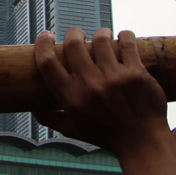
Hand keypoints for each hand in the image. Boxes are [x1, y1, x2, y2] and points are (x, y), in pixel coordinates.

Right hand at [31, 28, 175, 174]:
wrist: (142, 142)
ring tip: (102, 35)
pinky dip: (124, 35)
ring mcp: (114, 78)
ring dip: (100, 33)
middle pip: (74, 44)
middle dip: (74, 33)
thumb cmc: (106, 135)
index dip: (43, 45)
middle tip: (78, 34)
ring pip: (101, 40)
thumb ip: (51, 119)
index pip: (48, 64)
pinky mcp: (136, 73)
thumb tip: (33, 109)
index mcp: (72, 98)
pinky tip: (123, 37)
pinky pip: (128, 43)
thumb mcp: (74, 130)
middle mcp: (90, 86)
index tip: (47, 36)